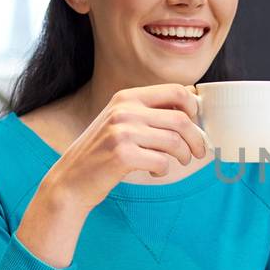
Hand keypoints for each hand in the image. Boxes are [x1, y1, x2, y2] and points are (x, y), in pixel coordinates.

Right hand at [48, 83, 208, 209]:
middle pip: (182, 119)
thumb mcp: (120, 122)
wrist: (70, 179)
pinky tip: (155, 172)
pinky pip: (162, 161)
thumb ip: (148, 113)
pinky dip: (165, 170)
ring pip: (175, 142)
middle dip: (197, 138)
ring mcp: (122, 132)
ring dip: (184, 156)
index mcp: (127, 97)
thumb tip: (192, 109)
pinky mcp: (122, 155)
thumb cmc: (102, 152)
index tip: (195, 123)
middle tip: (199, 152)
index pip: (176, 90)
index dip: (193, 108)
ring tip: (181, 162)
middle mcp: (125, 110)